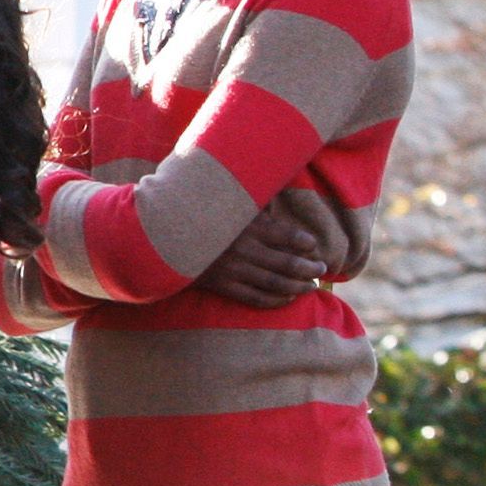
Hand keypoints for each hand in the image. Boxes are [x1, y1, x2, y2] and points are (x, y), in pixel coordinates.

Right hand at [196, 187, 350, 308]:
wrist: (164, 237)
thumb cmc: (201, 215)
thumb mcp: (228, 201)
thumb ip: (253, 200)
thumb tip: (277, 184)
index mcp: (249, 225)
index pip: (290, 236)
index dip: (307, 243)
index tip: (313, 245)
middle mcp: (244, 248)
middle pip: (289, 263)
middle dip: (310, 268)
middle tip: (321, 269)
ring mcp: (233, 269)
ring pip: (276, 283)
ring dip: (299, 286)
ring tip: (310, 286)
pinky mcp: (222, 285)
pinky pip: (255, 297)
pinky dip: (276, 301)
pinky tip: (288, 298)